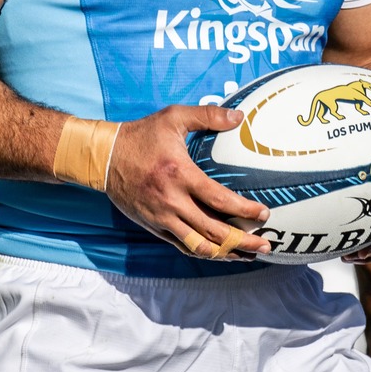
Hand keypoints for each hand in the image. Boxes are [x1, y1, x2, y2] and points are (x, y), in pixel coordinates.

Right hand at [105, 105, 270, 258]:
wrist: (104, 158)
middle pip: (214, 231)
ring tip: (248, 255)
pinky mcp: (154, 227)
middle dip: (243, 240)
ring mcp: (162, 218)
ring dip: (226, 254)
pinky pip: (182, 246)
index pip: (219, 200)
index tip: (264, 214)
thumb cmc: (141, 136)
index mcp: (180, 175)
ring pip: (199, 246)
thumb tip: (239, 117)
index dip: (245, 211)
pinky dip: (204, 253)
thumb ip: (208, 116)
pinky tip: (221, 254)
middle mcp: (172, 202)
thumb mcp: (173, 117)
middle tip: (265, 244)